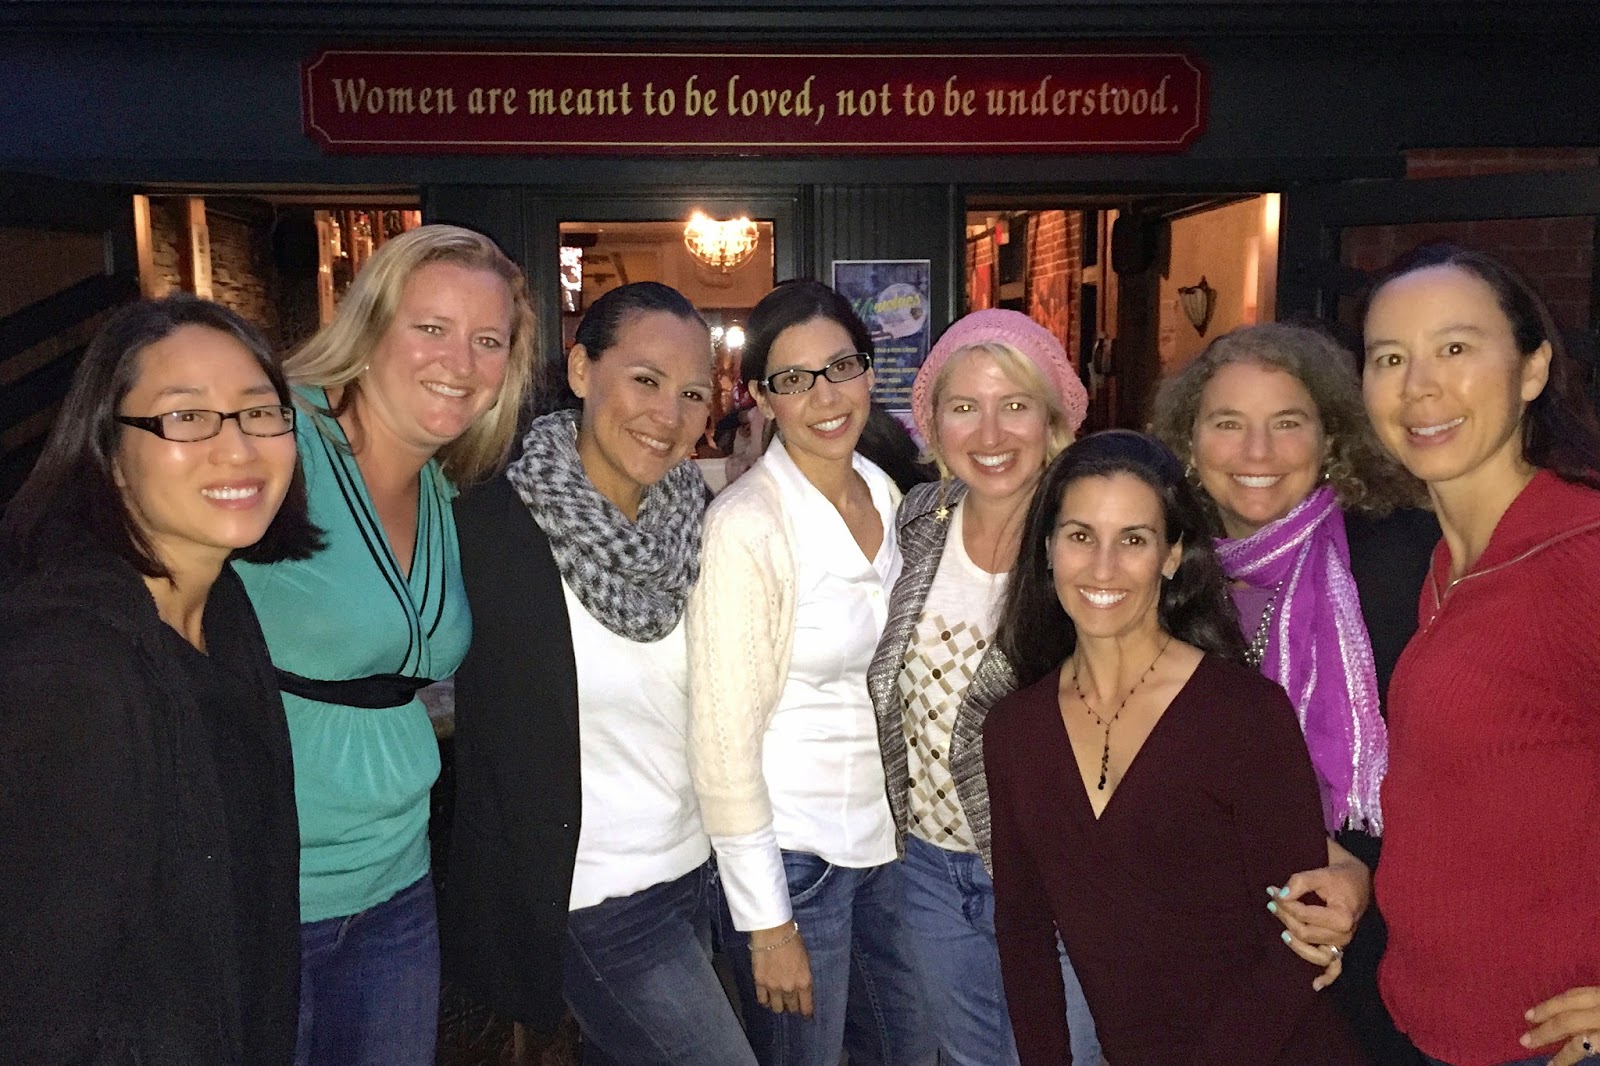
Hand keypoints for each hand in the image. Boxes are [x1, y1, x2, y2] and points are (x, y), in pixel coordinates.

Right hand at [749, 922, 812, 1016]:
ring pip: (777, 1008)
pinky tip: (767, 997)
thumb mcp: (805, 959)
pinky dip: (765, 1001)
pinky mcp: (760, 983)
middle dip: (793, 1007)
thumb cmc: (792, 940)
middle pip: (792, 1008)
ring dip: (779, 1005)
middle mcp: (789, 988)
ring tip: (779, 1000)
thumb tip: (802, 986)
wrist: (773, 932)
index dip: (806, 1012)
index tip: (805, 1013)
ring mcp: (774, 987)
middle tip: (792, 1002)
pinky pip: (762, 1000)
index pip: (806, 1007)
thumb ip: (803, 976)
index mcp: (804, 982)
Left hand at [1267, 846, 1369, 990]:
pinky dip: (1327, 978)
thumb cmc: (1339, 878)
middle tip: (1273, 902)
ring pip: (1316, 954)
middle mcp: (1344, 935)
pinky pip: (1336, 968)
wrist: (1358, 881)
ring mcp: (1343, 943)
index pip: (1303, 915)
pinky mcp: (1341, 947)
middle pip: (1305, 934)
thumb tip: (1281, 895)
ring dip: (1297, 946)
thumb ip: (1300, 882)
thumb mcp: (1320, 874)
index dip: (1285, 903)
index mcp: (1341, 917)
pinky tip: (1315, 985)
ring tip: (1283, 933)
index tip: (1273, 891)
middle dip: (1285, 918)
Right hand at [1523, 986, 1599, 1065]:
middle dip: (1545, 1031)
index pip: (1578, 1045)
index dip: (1563, 1057)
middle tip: (1524, 1040)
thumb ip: (1595, 1044)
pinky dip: (1564, 996)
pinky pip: (1581, 989)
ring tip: (1529, 1016)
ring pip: (1570, 998)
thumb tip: (1577, 1046)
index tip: (1549, 1065)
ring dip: (1547, 1007)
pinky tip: (1555, 1001)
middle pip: (1568, 1020)